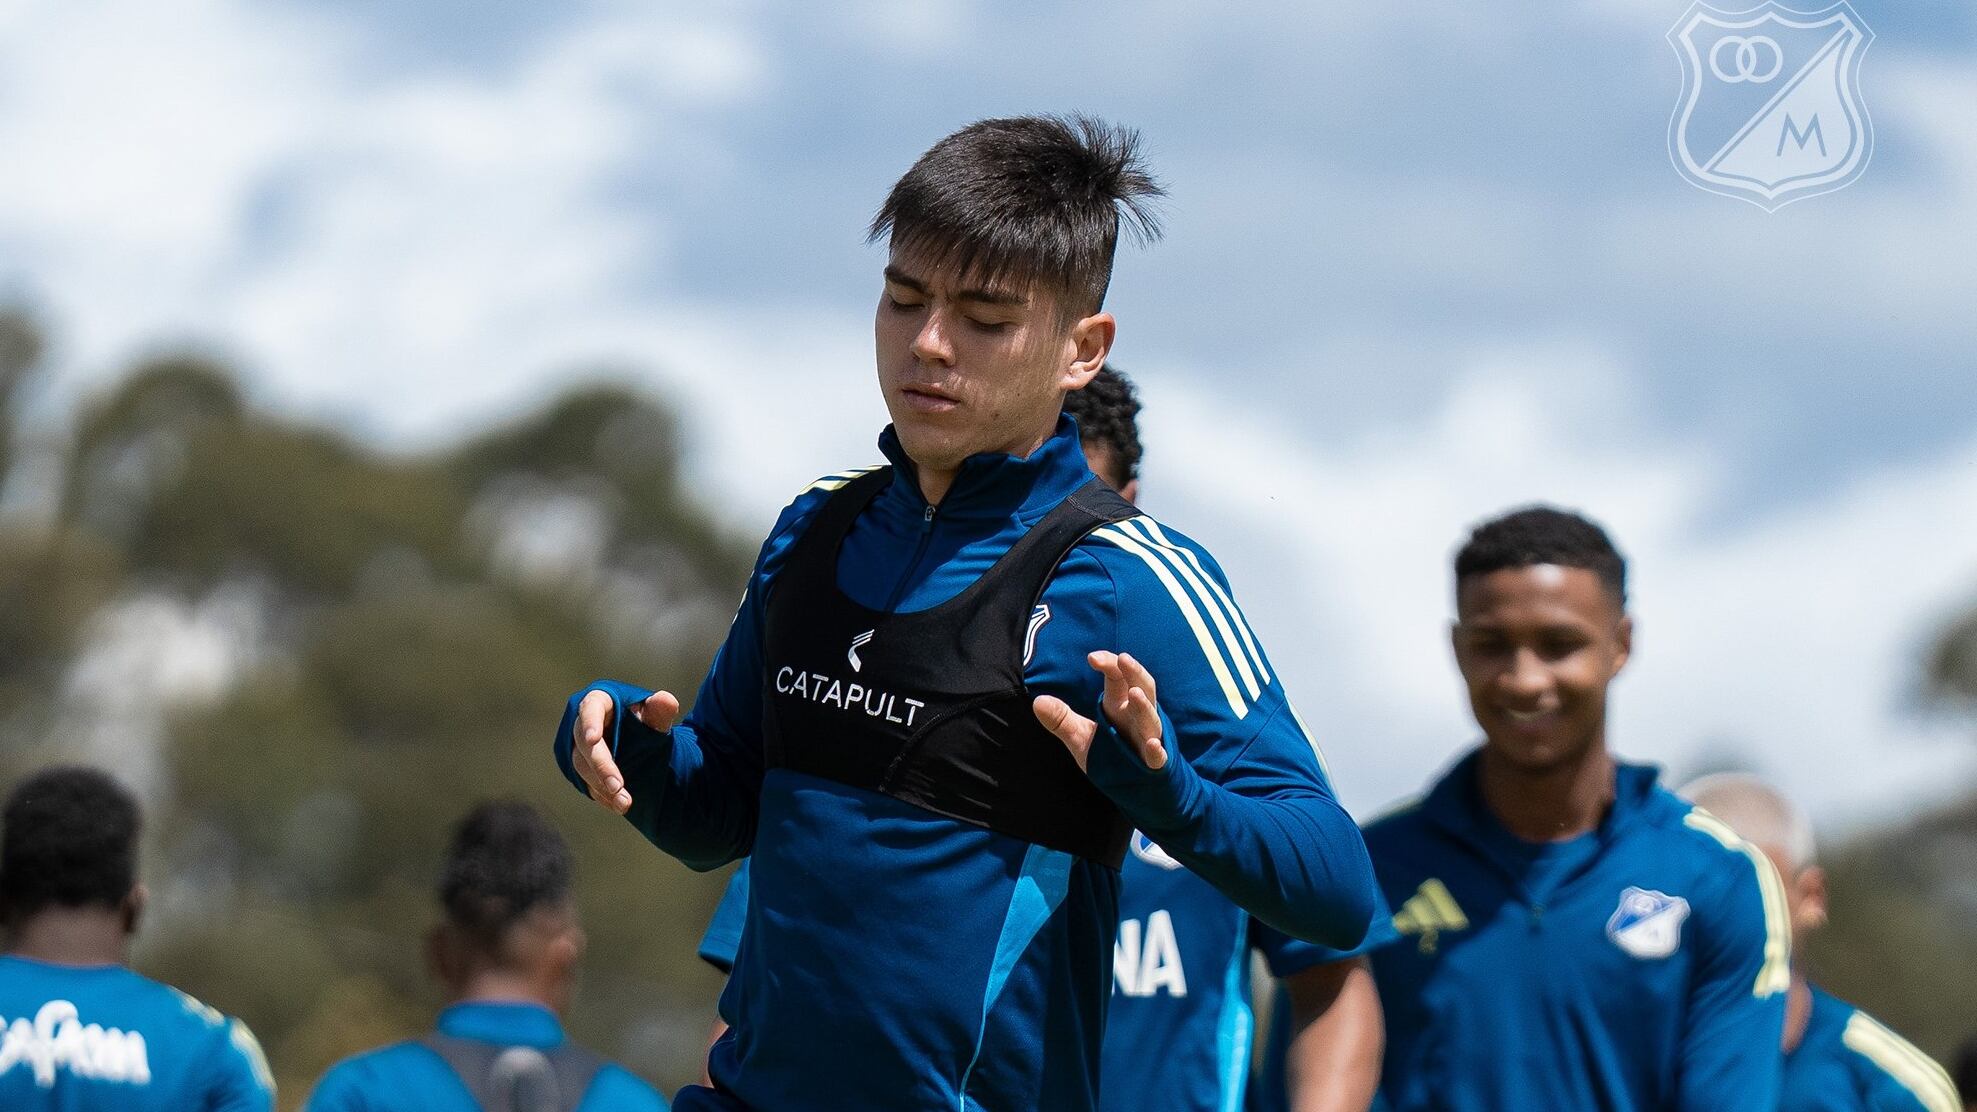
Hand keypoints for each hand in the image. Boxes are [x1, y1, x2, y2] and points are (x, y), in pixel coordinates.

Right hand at [572, 688, 679, 813]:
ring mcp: (580, 747)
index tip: (593, 739)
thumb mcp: (655, 715)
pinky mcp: (583, 768)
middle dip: (601, 767)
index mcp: (602, 702)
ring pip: (582, 767)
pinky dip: (603, 796)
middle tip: (617, 786)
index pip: (591, 708)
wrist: (643, 741)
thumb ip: (661, 709)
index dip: (590, 722)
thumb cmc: (647, 720)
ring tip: (624, 802)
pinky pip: (587, 783)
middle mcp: (584, 724)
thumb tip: (667, 700)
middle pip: (584, 744)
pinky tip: (617, 805)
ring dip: (601, 786)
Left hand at [1032, 651, 1167, 772]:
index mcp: (1120, 706)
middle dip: (1134, 672)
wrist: (1134, 787)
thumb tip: (1037, 702)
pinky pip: (1158, 757)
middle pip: (1142, 688)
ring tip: (1134, 693)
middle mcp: (1137, 718)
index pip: (1119, 677)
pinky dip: (1156, 751)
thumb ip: (1062, 719)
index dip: (1109, 664)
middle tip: (1123, 658)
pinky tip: (1152, 745)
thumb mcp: (1081, 736)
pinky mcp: (1154, 764)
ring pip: (1150, 719)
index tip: (1092, 657)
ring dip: (1144, 707)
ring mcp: (1148, 739)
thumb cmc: (1112, 755)